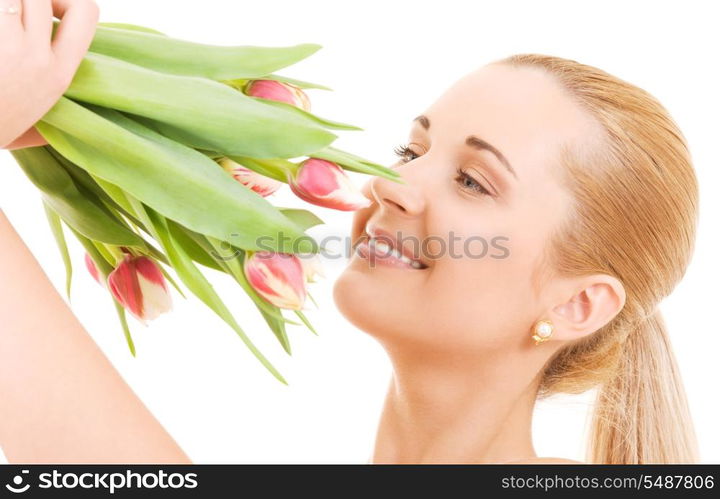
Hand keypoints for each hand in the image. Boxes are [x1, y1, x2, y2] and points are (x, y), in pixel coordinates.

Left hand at [0, 0, 98, 149]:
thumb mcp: (24, 134)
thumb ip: (43, 128)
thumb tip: (53, 131)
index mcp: (58, 75)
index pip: (86, 13)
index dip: (70, 1)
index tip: (54, 12)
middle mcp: (37, 56)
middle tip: (17, 13)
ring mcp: (6, 44)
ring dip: (9, 4)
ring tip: (3, 19)